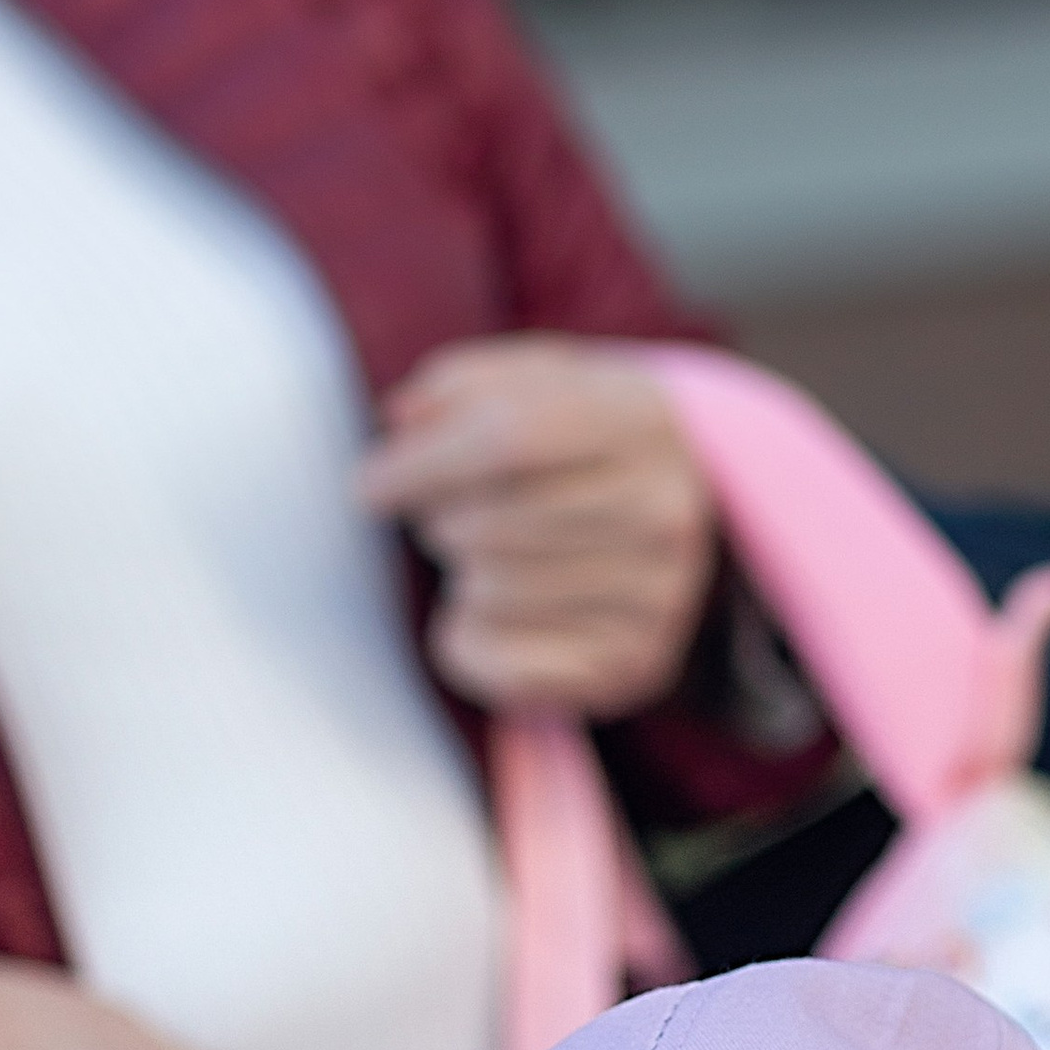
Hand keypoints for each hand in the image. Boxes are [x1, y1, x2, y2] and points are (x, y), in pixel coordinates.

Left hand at [358, 335, 717, 719]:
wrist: (680, 515)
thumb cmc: (582, 440)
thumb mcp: (535, 384)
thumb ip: (461, 386)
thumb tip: (402, 422)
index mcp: (642, 421)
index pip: (509, 438)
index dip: (421, 464)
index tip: (368, 486)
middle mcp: (662, 514)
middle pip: (490, 525)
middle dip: (438, 522)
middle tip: (446, 517)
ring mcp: (654, 599)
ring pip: (488, 594)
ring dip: (461, 576)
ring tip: (488, 559)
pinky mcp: (630, 666)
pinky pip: (496, 663)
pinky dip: (468, 640)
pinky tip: (499, 614)